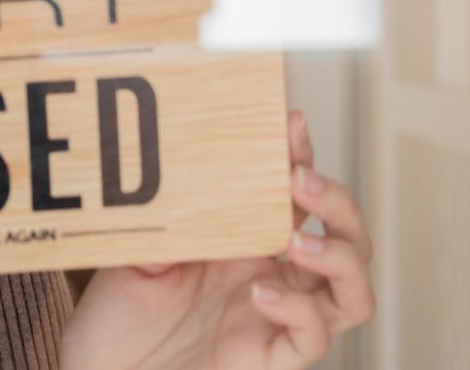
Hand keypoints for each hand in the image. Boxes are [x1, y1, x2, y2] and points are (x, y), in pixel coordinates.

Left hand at [61, 110, 373, 368]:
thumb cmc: (116, 316)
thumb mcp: (137, 248)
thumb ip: (171, 215)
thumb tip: (189, 164)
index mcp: (246, 239)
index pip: (293, 192)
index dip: (300, 155)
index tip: (289, 123)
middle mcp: (273, 275)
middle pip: (345, 233)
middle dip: (335, 200)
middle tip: (299, 179)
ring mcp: (278, 317)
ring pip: (353, 289)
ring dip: (340, 256)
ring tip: (298, 239)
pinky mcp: (273, 360)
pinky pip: (315, 337)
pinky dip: (299, 310)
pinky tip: (260, 293)